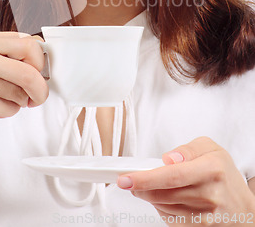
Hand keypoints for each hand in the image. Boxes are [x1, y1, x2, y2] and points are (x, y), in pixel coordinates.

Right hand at [0, 30, 48, 145]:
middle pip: (30, 69)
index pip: (28, 43)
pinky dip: (7, 111)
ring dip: (18, 101)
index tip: (40, 72)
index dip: (40, 61)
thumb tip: (42, 56)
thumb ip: (5, 51)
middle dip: (40, 87)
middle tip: (38, 95)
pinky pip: (11, 108)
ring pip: (21, 92)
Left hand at [117, 137, 254, 225]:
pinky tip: (164, 198)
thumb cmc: (224, 174)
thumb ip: (187, 149)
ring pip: (164, 207)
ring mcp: (205, 216)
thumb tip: (168, 158)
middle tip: (129, 181)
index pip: (172, 175)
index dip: (146, 178)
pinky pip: (171, 219)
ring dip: (150, 196)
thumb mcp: (210, 149)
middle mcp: (209, 194)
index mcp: (211, 169)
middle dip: (141, 187)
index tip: (127, 178)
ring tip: (149, 186)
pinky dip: (162, 208)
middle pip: (164, 193)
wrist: (243, 208)